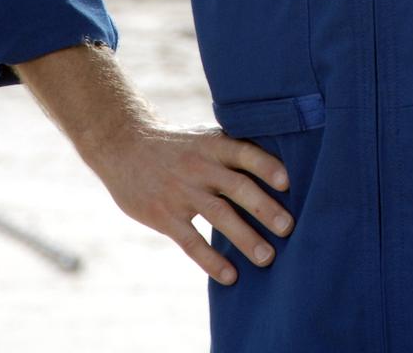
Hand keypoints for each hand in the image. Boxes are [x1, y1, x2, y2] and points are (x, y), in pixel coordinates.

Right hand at [94, 123, 293, 284]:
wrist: (124, 146)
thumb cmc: (176, 144)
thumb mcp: (203, 136)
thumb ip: (232, 151)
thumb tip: (277, 166)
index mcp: (213, 144)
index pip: (245, 153)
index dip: (267, 166)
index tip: (288, 183)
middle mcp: (200, 167)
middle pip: (237, 187)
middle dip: (264, 208)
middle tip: (289, 228)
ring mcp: (181, 192)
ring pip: (219, 216)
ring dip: (245, 238)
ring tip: (268, 258)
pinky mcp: (164, 216)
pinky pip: (192, 242)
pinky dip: (212, 260)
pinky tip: (231, 276)